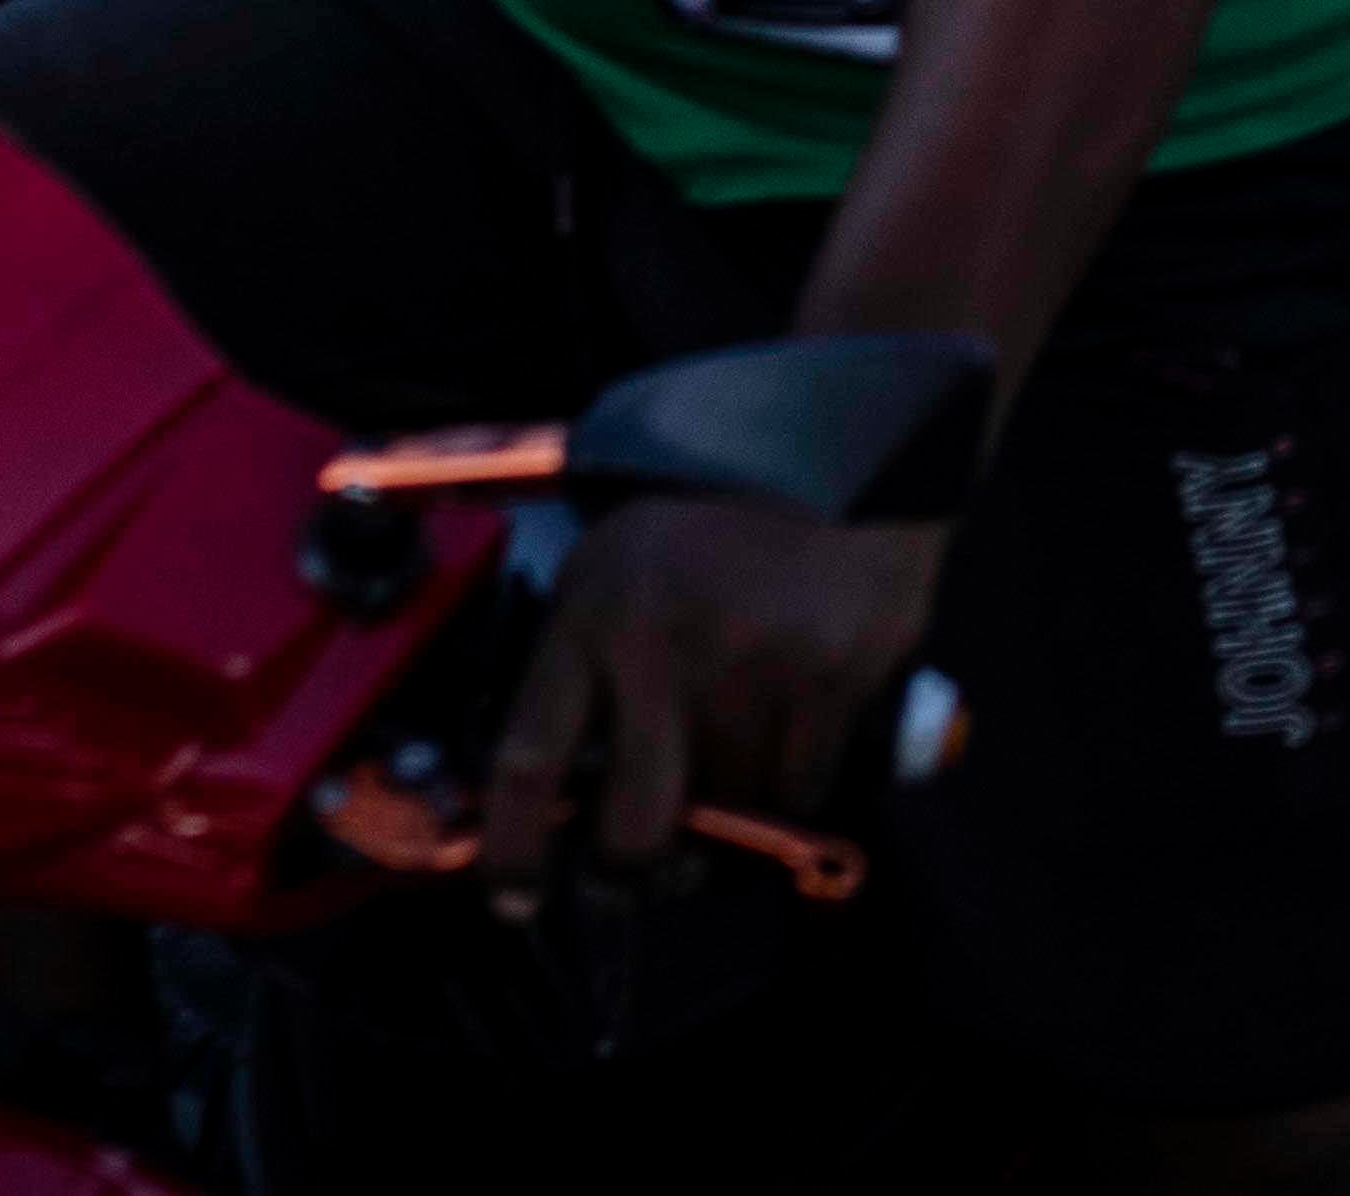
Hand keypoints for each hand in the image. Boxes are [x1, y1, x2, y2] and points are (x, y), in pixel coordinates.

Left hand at [476, 495, 944, 903]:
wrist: (831, 452)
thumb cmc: (703, 526)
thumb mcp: (612, 573)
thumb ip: (580, 668)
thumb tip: (558, 794)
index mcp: (593, 618)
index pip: (529, 763)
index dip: (513, 850)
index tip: (515, 898)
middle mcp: (666, 649)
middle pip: (635, 828)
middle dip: (633, 868)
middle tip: (641, 865)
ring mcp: (757, 667)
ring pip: (727, 813)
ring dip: (725, 811)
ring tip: (732, 756)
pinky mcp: (836, 676)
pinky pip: (802, 790)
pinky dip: (792, 786)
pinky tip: (792, 734)